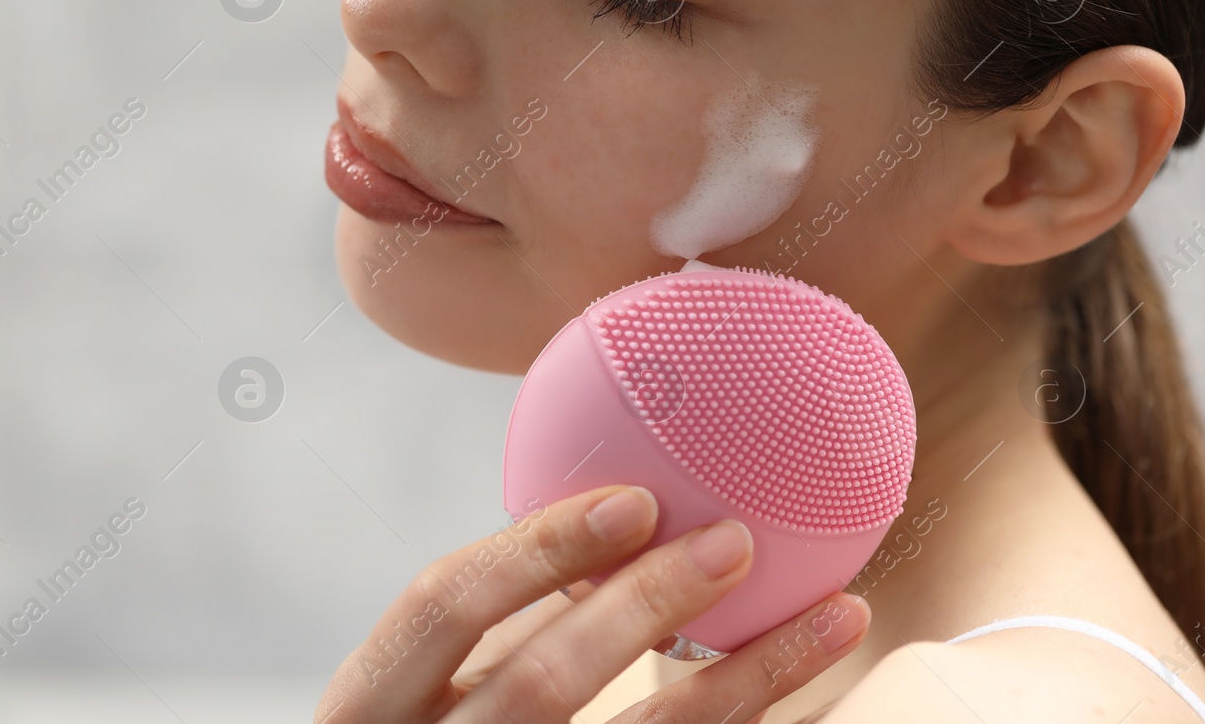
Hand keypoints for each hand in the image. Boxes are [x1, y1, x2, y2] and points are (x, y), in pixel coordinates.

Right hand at [314, 483, 870, 722]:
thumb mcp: (417, 692)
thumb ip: (488, 630)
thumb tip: (617, 519)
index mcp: (372, 703)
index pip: (445, 605)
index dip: (538, 548)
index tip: (637, 499)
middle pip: (542, 680)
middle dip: (646, 605)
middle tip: (736, 542)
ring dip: (744, 680)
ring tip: (832, 616)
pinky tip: (799, 691)